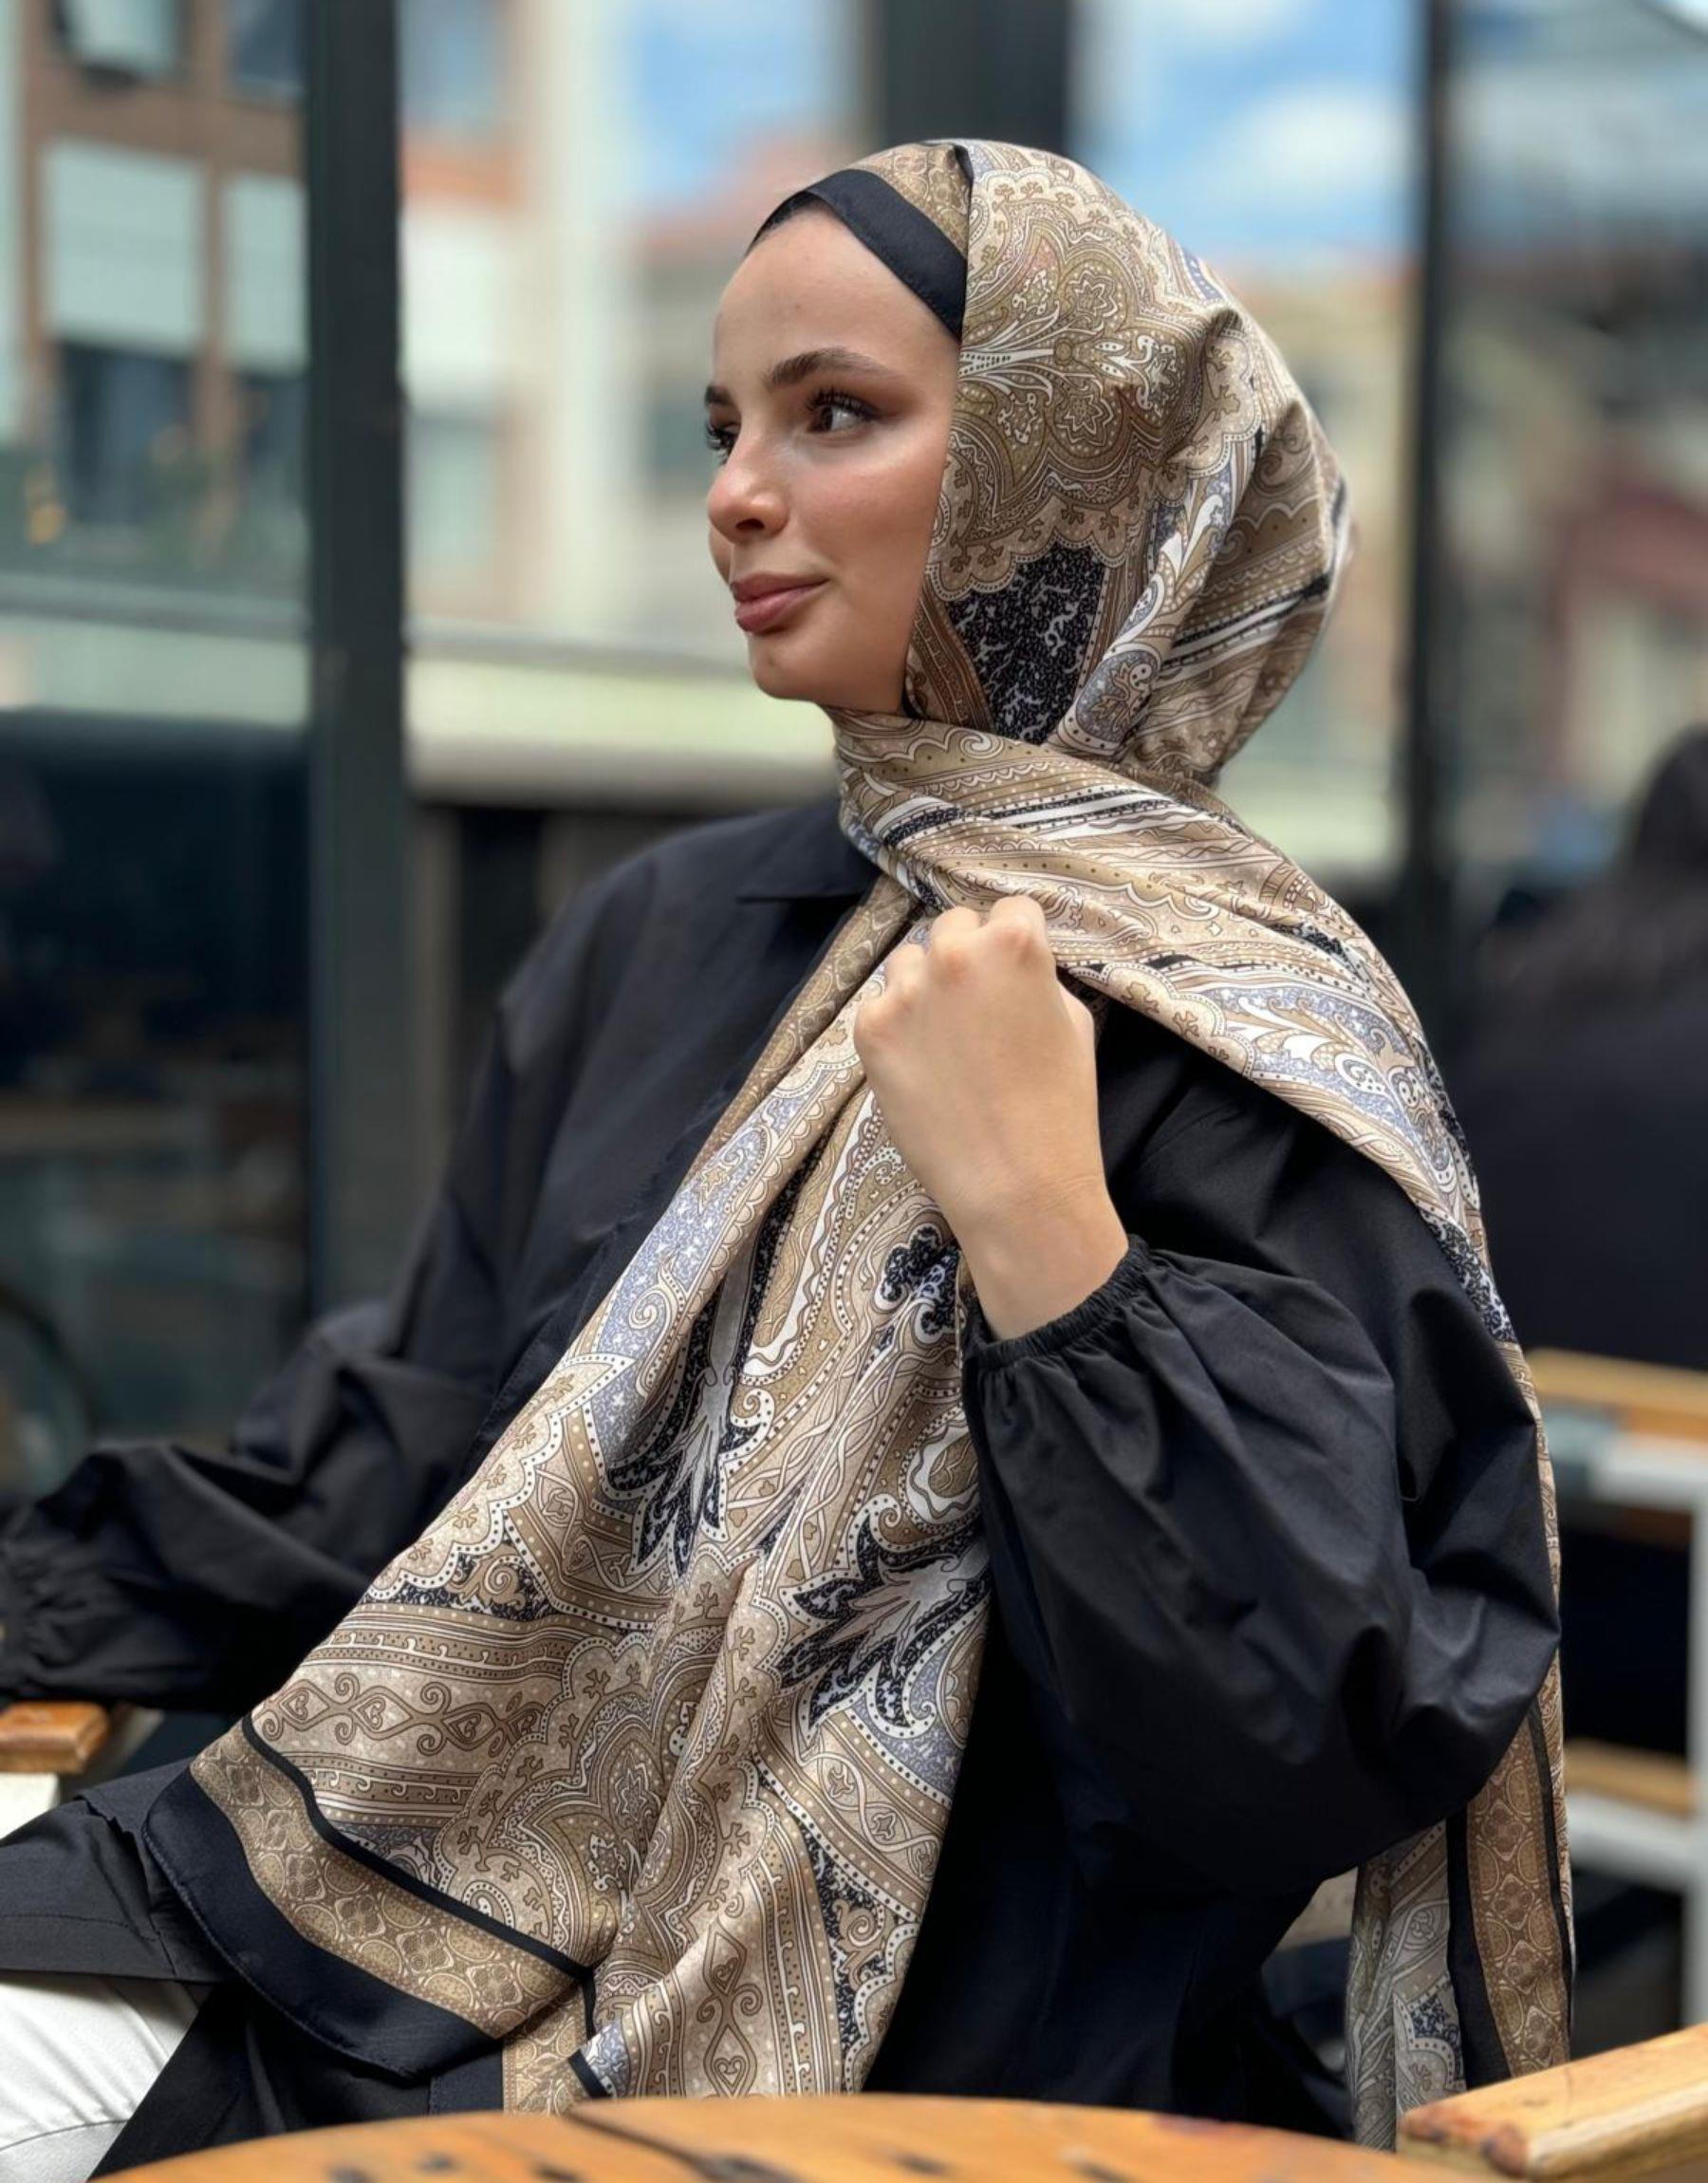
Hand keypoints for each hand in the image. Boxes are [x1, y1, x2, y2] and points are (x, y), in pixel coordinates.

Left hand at [852, 896, 1129, 1338]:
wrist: (1014, 1184)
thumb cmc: (1060, 1106)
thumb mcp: (1074, 1023)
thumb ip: (1037, 977)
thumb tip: (1009, 965)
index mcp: (1015, 943)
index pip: (1011, 909)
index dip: (1018, 942)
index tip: (1017, 976)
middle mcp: (954, 953)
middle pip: (954, 926)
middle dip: (967, 956)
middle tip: (979, 1007)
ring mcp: (905, 990)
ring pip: (909, 961)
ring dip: (925, 985)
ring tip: (946, 1039)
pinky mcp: (871, 1028)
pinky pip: (881, 1004)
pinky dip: (898, 1025)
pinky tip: (922, 1064)